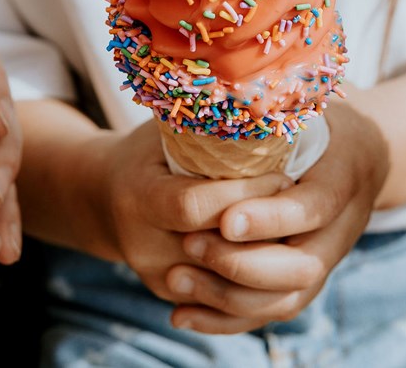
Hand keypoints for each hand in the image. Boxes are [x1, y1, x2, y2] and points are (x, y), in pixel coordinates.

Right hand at [100, 121, 292, 310]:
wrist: (102, 197)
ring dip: (274, 263)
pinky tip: (287, 254)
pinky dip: (261, 282)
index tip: (283, 175)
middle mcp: (143, 247)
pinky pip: (227, 304)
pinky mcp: (174, 297)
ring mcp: (158, 278)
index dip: (244, 194)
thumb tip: (264, 100)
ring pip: (230, 290)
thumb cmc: (148, 151)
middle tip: (303, 206)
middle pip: (218, 254)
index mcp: (137, 198)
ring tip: (303, 232)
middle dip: (268, 231)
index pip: (195, 207)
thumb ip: (206, 124)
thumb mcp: (167, 130)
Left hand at [168, 103, 388, 333]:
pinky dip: (228, 320)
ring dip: (229, 298)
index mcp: (347, 170)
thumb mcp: (312, 93)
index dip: (271, 217)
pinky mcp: (307, 278)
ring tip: (176, 280)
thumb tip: (225, 67)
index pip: (314, 206)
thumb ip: (279, 90)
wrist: (370, 149)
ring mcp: (329, 256)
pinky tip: (181, 316)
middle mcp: (345, 223)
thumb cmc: (326, 113)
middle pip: (303, 266)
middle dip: (243, 264)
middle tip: (190, 246)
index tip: (224, 218)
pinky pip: (272, 312)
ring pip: (287, 298)